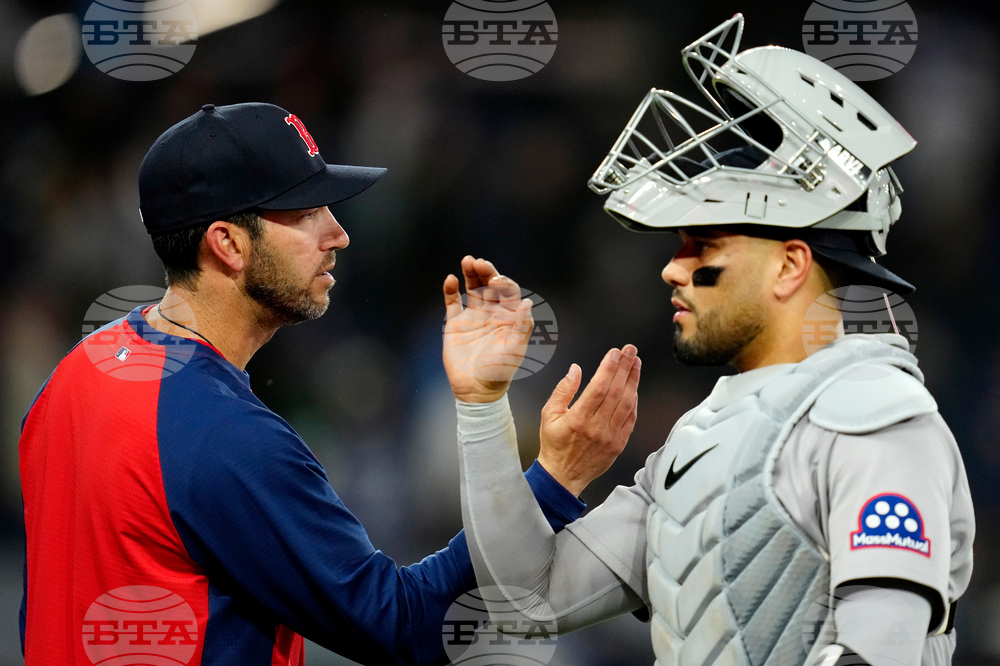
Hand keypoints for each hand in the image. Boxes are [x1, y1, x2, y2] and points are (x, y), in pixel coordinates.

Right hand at [443, 256, 533, 402]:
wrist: (477, 389)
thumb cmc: (500, 371)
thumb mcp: (514, 350)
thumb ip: (522, 326)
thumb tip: (528, 303)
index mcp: (509, 316)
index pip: (508, 292)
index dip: (503, 282)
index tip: (496, 280)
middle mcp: (492, 312)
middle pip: (490, 285)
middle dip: (486, 272)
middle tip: (479, 262)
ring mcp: (474, 316)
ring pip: (472, 288)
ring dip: (470, 273)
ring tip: (467, 260)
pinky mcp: (455, 323)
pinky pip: (452, 302)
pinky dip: (450, 290)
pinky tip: (450, 280)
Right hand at [537, 345, 640, 495]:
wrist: (562, 475)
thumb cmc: (554, 444)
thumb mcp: (548, 414)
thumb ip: (562, 390)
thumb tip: (575, 370)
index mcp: (577, 419)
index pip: (598, 387)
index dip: (609, 368)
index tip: (614, 353)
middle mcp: (596, 427)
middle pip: (615, 392)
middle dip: (624, 367)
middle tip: (630, 350)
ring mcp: (610, 437)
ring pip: (626, 404)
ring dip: (633, 381)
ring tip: (635, 364)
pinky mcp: (618, 444)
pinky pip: (630, 419)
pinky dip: (634, 402)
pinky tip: (634, 388)